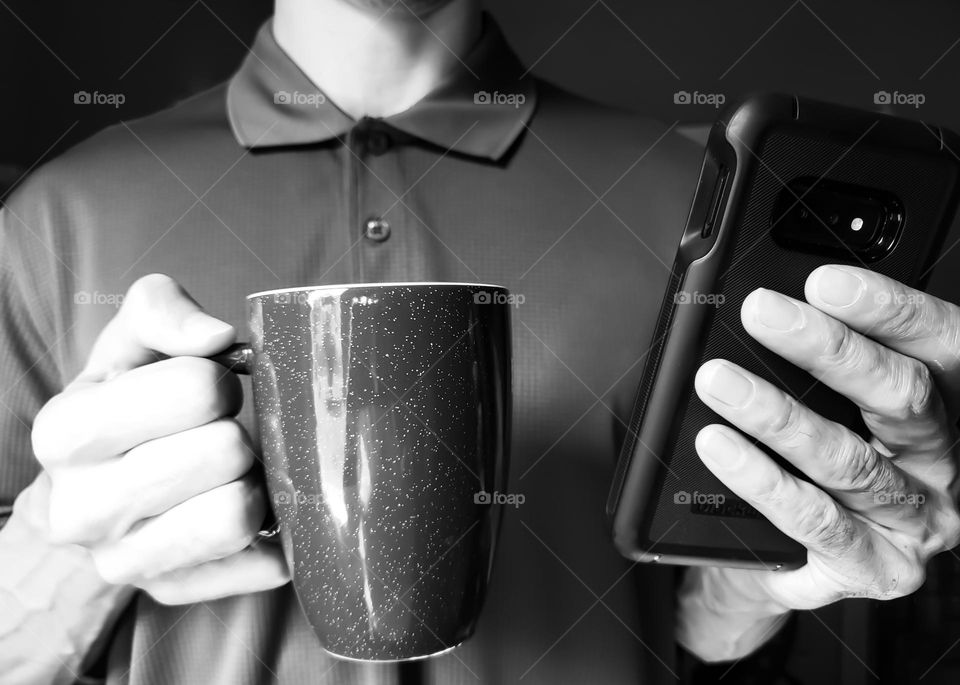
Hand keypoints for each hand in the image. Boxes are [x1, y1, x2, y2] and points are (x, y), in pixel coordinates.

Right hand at [29, 274, 288, 604]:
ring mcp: (125, 563)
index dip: (219, 379)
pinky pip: (264, 562)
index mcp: (65, 432)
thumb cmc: (128, 398)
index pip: (196, 389)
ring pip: (240, 514)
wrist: (100, 484)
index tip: (208, 386)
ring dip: (258, 480)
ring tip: (236, 469)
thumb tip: (217, 337)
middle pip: (225, 451)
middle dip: (238, 429)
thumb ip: (163, 311)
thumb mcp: (131, 340)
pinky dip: (273, 528)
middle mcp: (81, 510)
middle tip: (223, 430)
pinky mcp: (175, 591)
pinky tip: (248, 506)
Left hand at [679, 265, 959, 659]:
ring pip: (848, 460)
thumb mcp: (834, 406)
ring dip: (777, 415)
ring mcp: (914, 521)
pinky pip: (816, 521)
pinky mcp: (878, 568)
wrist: (791, 559)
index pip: (937, 347)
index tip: (826, 281)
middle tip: (763, 313)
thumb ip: (823, 365)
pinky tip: (721, 448)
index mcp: (942, 410)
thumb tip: (768, 307)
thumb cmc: (815, 465)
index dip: (887, 310)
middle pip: (900, 397)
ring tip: (719, 381)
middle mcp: (941, 465)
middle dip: (828, 349)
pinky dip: (762, 481)